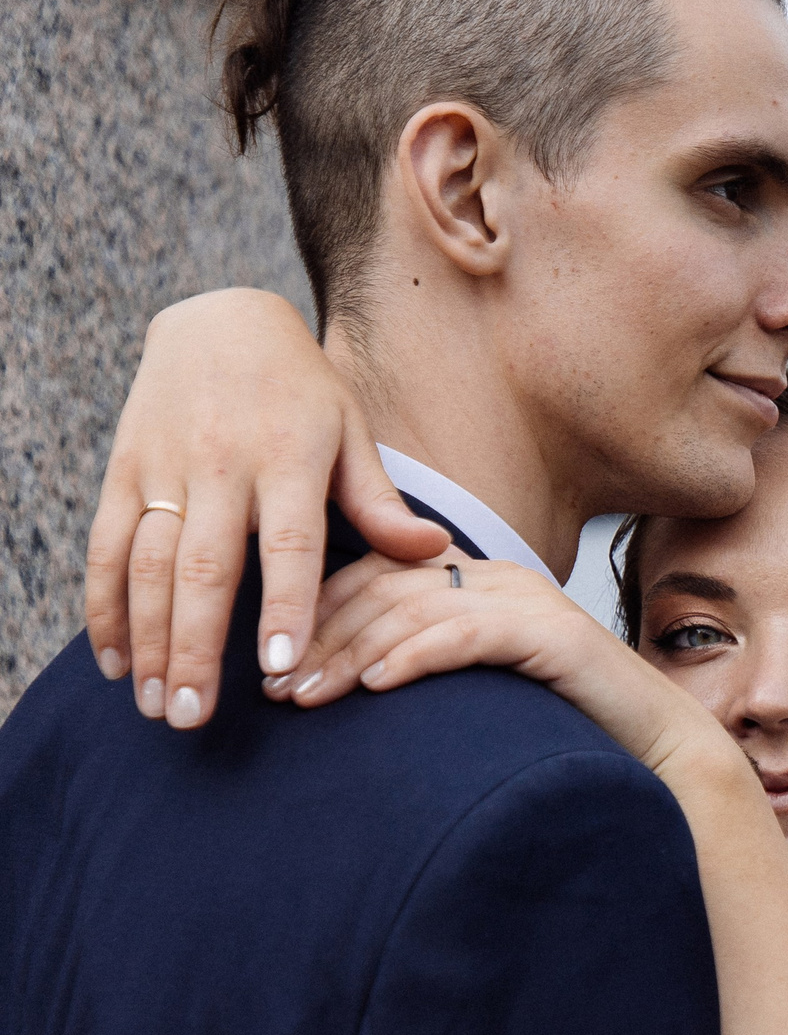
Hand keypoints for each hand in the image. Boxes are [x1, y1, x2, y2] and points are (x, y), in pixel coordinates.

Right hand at [83, 289, 450, 728]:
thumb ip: (379, 501)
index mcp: (289, 459)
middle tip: (194, 717)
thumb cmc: (301, 389)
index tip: (281, 669)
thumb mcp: (350, 431)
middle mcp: (221, 465)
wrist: (217, 318)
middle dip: (196, 647)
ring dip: (148, 640)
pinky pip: (106, 545)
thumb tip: (435, 552)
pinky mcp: (121, 468)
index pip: (287, 544)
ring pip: (146, 564)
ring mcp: (163, 467)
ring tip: (157, 706)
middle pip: (204, 568)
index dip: (283, 607)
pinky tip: (115, 662)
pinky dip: (104, 606)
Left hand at [274, 554, 733, 778]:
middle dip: (321, 635)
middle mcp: (503, 578)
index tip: (272, 659)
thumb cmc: (570, 733)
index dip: (319, 611)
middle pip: (387, 586)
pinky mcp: (555, 635)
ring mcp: (531, 602)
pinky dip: (415, 656)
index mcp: (482, 582)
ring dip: (351, 652)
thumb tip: (351, 694)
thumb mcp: (483, 695)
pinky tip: (376, 686)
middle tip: (273, 683)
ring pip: (416, 608)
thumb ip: (432, 673)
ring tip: (305, 694)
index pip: (381, 574)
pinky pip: (467, 634)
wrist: (662, 754)